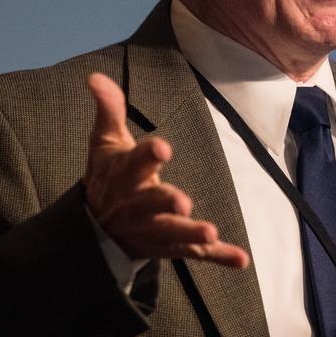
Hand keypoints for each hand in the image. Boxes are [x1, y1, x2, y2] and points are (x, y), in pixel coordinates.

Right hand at [82, 73, 248, 267]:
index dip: (147, 156)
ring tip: (211, 233)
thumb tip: (96, 76)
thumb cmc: (108, 176)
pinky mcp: (170, 247)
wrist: (95, 229)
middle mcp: (137, 206)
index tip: (162, 148)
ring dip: (191, 234)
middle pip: (151, 204)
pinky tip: (241, 259)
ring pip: (172, 234)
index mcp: (124, 176)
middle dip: (165, 202)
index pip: (134, 164)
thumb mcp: (105, 142)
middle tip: (182, 203)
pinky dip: (218, 258)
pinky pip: (195, 254)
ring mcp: (153, 229)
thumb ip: (109, 110)